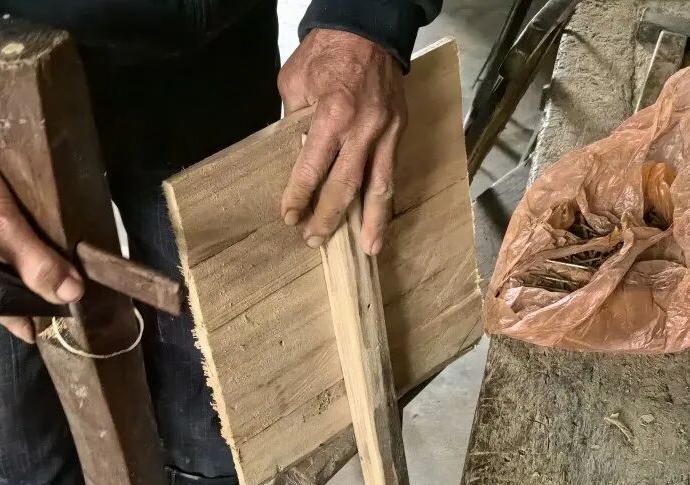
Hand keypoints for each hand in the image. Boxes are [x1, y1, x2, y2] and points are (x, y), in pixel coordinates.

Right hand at [0, 158, 82, 342]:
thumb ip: (36, 262)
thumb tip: (73, 295)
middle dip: (32, 291)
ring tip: (59, 270)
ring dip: (26, 272)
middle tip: (69, 286)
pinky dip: (15, 256)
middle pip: (1, 294)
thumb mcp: (3, 226)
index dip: (35, 312)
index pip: (3, 311)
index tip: (66, 315)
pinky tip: (37, 251)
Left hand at [277, 28, 405, 255]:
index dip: (300, 197)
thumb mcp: (294, 83)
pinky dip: (386, 199)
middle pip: (346, 186)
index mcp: (333, 116)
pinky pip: (392, 171)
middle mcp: (364, 129)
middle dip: (330, 217)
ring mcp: (387, 131)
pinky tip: (381, 220)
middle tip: (314, 240)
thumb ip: (294, 122)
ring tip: (367, 250)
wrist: (368, 28)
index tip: (289, 217)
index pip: (313, 169)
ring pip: (380, 186)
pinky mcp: (400, 129)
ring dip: (372, 221)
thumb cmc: (326, 52)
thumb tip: (293, 155)